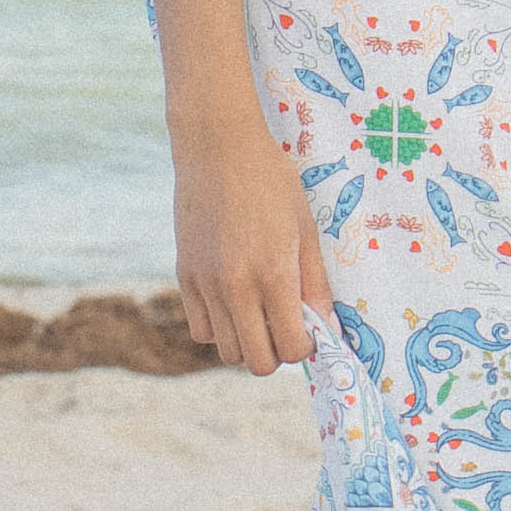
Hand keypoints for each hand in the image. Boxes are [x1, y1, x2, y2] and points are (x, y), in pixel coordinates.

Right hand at [173, 116, 332, 376]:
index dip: (305, 346)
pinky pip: (201, 329)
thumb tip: (325, 330)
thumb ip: (316, 285)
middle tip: (284, 323)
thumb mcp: (306, 229)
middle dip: (277, 352)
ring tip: (259, 312)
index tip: (308, 327)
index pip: (291, 349)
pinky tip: (232, 302)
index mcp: (273, 274)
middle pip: (257, 363)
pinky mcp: (184, 276)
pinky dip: (219, 327)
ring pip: (227, 351)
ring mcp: (206, 284)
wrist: (218, 148)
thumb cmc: (272, 182)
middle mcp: (236, 287)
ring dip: (247, 342)